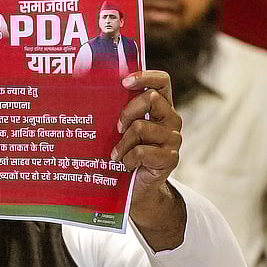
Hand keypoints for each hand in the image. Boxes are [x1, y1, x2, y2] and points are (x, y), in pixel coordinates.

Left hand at [114, 71, 184, 250]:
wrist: (138, 189)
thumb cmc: (126, 154)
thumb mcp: (122, 130)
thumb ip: (119, 112)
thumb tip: (93, 92)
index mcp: (161, 107)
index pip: (162, 81)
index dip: (145, 76)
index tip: (124, 82)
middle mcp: (171, 119)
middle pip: (151, 99)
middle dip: (127, 111)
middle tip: (116, 128)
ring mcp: (173, 139)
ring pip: (142, 127)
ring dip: (123, 143)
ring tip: (117, 154)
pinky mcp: (171, 158)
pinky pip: (142, 151)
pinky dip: (128, 159)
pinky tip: (125, 165)